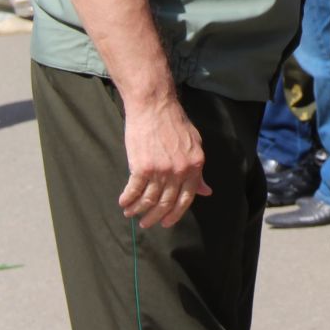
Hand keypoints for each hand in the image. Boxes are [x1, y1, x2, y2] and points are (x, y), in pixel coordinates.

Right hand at [119, 95, 211, 228]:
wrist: (154, 105)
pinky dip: (127, 200)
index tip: (167, 222)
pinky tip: (123, 203)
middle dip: (155, 217)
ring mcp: (161, 170)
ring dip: (138, 210)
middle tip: (147, 224)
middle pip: (167, 203)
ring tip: (131, 214)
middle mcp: (179, 171)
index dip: (176, 214)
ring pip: (149, 200)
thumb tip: (206, 191)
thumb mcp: (195, 144)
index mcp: (195, 165)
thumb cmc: (174, 122)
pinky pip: (134, 191)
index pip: (187, 198)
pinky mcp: (142, 167)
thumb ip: (198, 170)